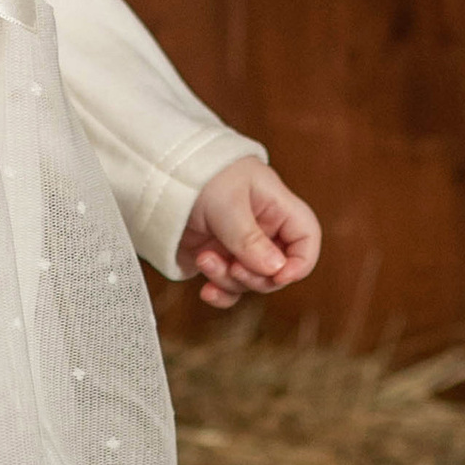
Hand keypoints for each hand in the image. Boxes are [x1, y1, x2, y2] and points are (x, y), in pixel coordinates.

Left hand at [177, 158, 321, 310]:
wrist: (158, 172)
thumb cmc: (199, 174)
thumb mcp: (227, 204)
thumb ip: (250, 238)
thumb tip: (276, 270)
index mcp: (276, 207)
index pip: (306, 238)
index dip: (300, 262)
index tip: (279, 275)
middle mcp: (263, 229)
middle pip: (279, 269)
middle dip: (257, 277)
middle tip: (232, 267)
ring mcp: (239, 246)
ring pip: (251, 282)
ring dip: (230, 281)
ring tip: (205, 259)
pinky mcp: (217, 258)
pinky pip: (229, 287)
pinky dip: (221, 293)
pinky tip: (206, 291)